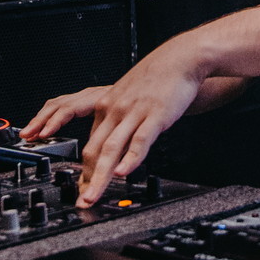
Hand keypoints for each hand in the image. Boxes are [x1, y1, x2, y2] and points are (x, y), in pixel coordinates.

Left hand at [27, 40, 205, 205]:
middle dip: (86, 178)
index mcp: (105, 105)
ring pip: (111, 149)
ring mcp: (133, 112)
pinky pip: (139, 140)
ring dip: (100, 176)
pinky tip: (123, 173)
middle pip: (94, 149)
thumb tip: (112, 144)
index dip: (83, 167)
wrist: (179, 59)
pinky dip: (130, 159)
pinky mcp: (154, 115)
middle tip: (81, 200)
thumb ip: (117, 120)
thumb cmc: (156, 80)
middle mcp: (114, 110)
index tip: (80, 186)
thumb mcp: (128, 98)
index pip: (89, 142)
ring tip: (92, 195)